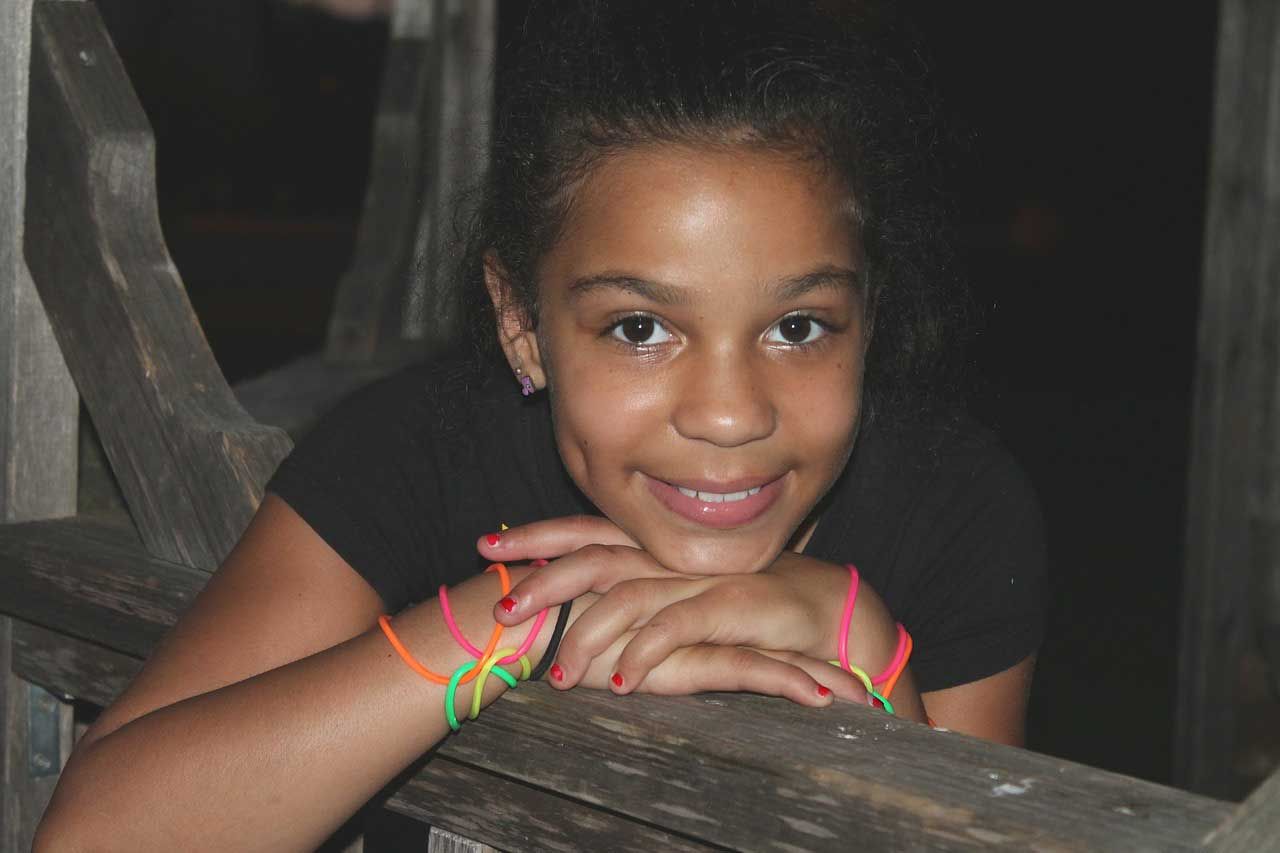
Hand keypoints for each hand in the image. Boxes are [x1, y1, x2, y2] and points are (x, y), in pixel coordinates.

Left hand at [478, 517, 867, 704]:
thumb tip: (576, 600)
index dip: (536, 535)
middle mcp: (670, 552)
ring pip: (627, 595)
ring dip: (587, 635)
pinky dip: (645, 653)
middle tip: (504, 610)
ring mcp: (698, 574)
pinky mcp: (728, 603)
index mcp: (654, 542)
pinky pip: (676, 627)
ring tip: (559, 675)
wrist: (820, 605)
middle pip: (594, 554)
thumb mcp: (681, 589)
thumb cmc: (744, 601)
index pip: (585, 529)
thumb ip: (636, 587)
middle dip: (544, 580)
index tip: (487, 545)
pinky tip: (620, 682)